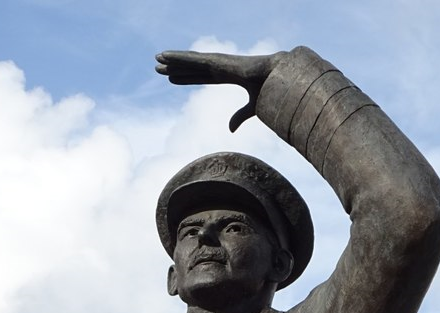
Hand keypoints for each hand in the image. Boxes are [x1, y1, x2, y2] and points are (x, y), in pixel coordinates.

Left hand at [156, 50, 280, 131]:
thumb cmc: (273, 90)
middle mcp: (222, 67)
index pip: (202, 78)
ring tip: (157, 58)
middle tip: (158, 68)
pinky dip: (179, 57)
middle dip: (176, 68)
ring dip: (173, 60)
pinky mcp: (218, 61)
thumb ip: (239, 116)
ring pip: (191, 61)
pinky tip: (166, 56)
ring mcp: (219, 62)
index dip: (187, 78)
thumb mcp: (252, 108)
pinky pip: (194, 59)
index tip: (172, 79)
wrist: (282, 77)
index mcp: (229, 75)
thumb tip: (230, 130)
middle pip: (193, 68)